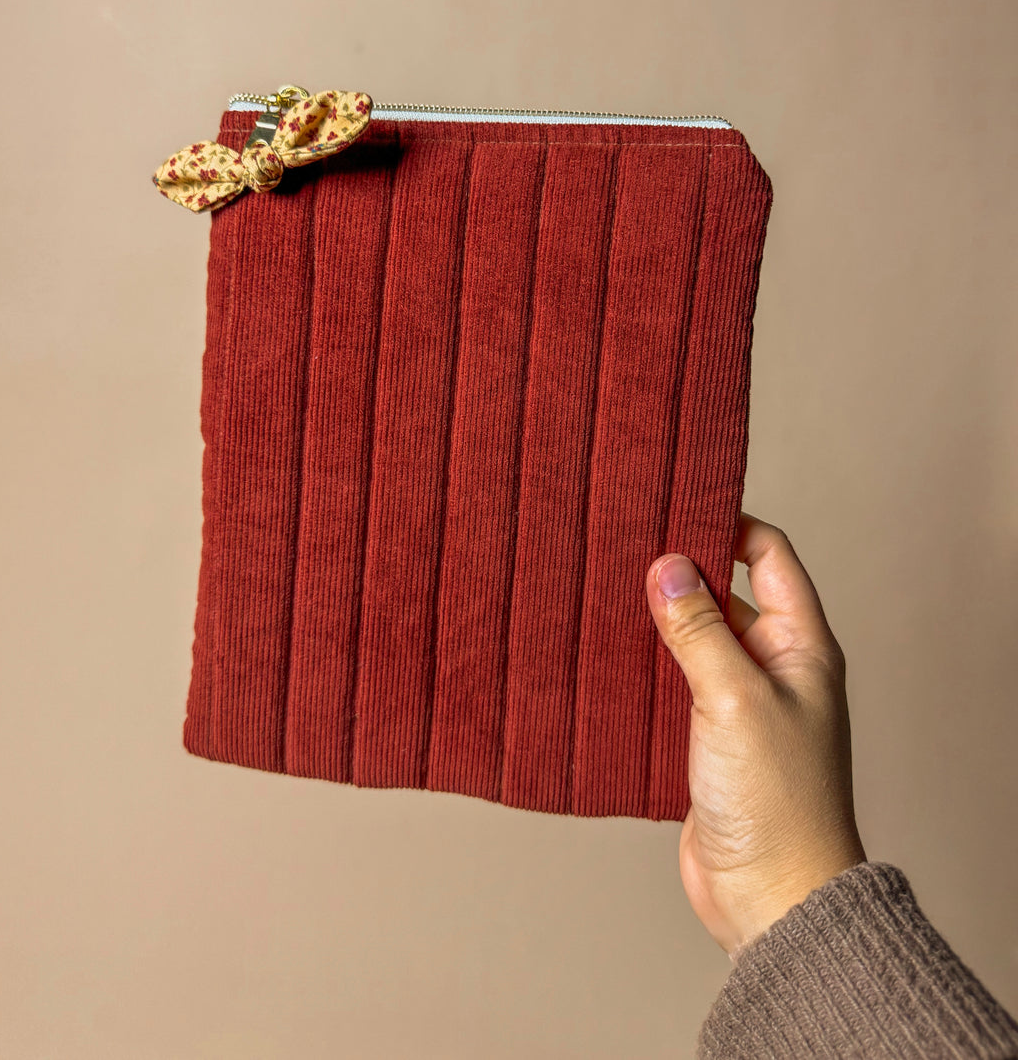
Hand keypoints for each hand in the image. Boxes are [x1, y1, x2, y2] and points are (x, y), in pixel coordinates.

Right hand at [645, 512, 866, 959]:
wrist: (770, 897)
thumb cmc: (777, 801)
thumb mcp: (734, 698)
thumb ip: (699, 630)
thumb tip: (668, 566)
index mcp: (800, 645)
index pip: (770, 557)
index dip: (728, 524)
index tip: (675, 503)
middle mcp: (773, 666)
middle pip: (725, 594)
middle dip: (680, 570)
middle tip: (624, 544)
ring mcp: (739, 704)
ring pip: (693, 640)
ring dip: (657, 621)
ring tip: (602, 591)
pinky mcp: (706, 740)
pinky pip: (673, 685)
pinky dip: (644, 667)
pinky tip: (604, 654)